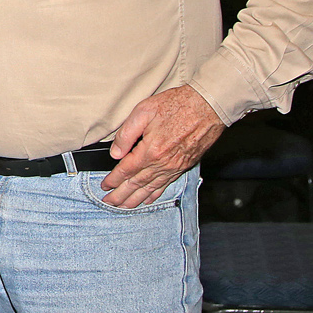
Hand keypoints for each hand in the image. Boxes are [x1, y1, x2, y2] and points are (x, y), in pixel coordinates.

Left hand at [101, 84, 223, 207]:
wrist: (208, 106)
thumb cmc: (177, 105)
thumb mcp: (144, 111)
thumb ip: (127, 133)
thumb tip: (115, 152)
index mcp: (150, 150)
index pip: (126, 170)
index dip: (113, 180)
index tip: (104, 186)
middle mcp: (162, 163)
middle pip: (137, 184)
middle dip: (121, 195)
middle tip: (108, 203)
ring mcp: (174, 166)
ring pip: (151, 188)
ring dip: (135, 199)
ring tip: (123, 207)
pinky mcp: (184, 166)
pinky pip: (166, 185)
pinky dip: (155, 194)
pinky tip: (148, 199)